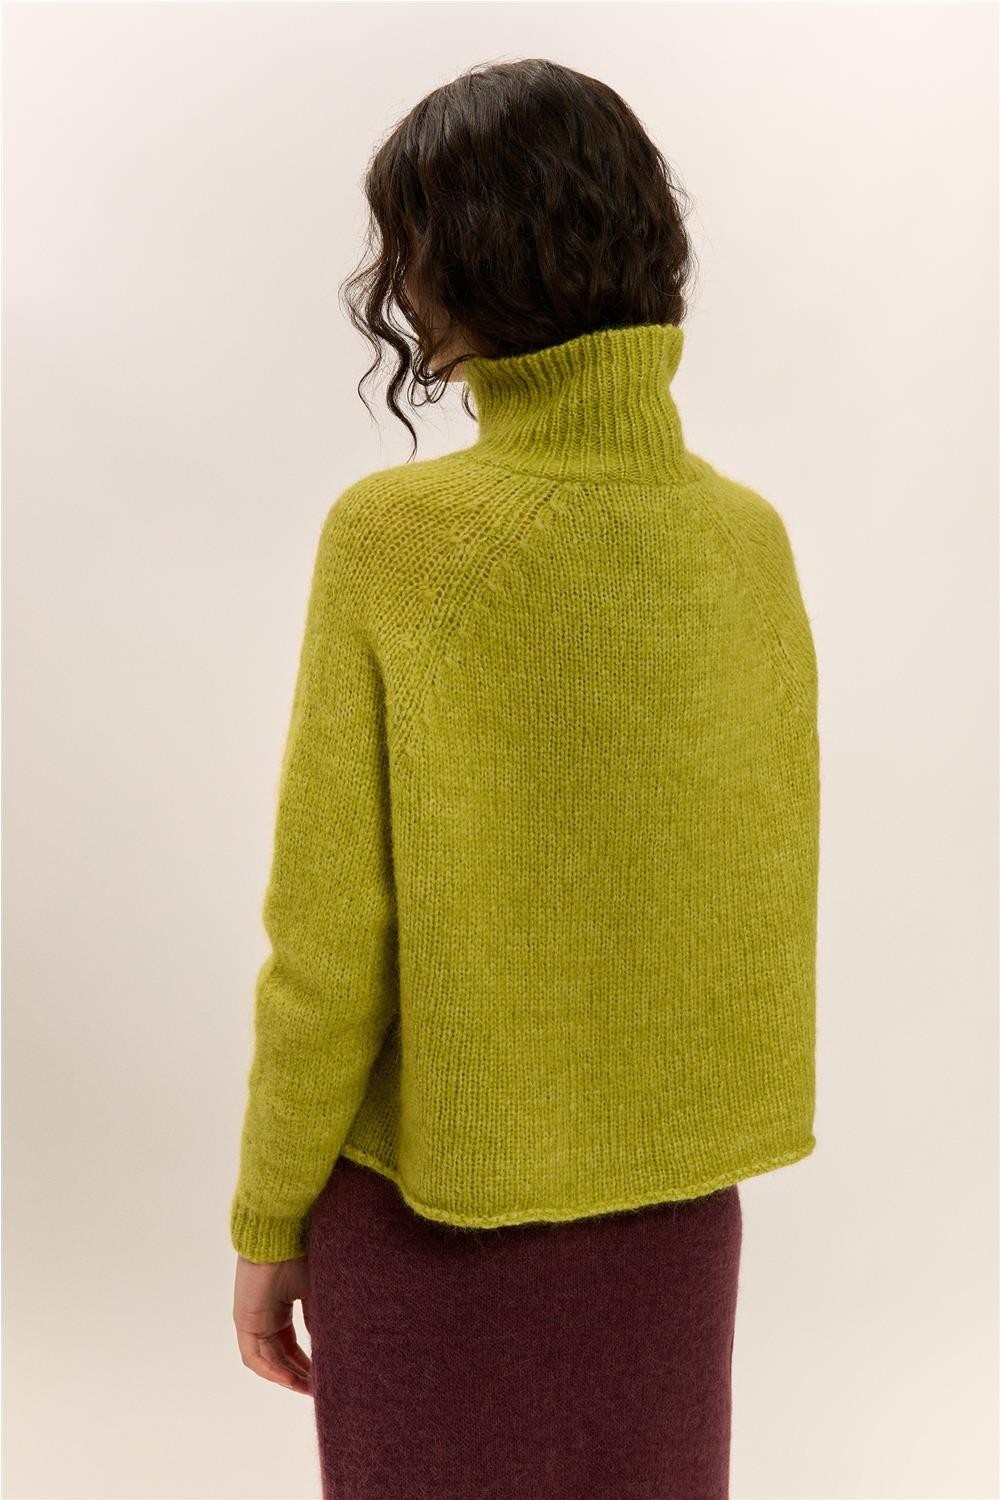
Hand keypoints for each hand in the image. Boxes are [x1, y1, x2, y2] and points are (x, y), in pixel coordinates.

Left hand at [233, 1252, 312, 1394]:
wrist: (280, 1235)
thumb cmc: (297, 1254)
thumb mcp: (313, 1291)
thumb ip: (316, 1318)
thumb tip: (326, 1346)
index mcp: (278, 1309)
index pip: (290, 1346)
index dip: (306, 1363)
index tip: (324, 1376)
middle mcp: (263, 1318)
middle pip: (279, 1357)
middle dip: (299, 1375)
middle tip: (319, 1389)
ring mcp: (252, 1321)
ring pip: (268, 1360)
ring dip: (287, 1377)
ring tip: (309, 1389)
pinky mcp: (245, 1322)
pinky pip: (254, 1357)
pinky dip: (272, 1371)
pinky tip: (291, 1381)